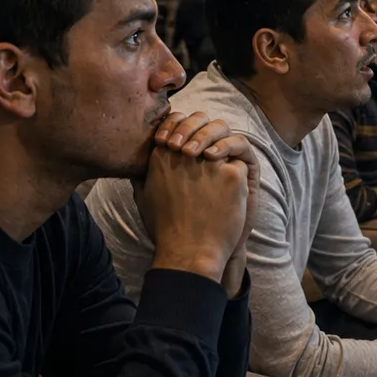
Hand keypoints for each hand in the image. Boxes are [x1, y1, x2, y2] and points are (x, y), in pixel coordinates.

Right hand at [141, 137, 250, 286]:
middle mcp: (186, 154)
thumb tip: (136, 163)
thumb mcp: (143, 198)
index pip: (178, 123)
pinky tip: (230, 195)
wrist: (190, 253)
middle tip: (209, 153)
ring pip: (224, 144)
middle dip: (207, 135)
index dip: (186, 128)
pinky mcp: (233, 175)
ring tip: (220, 175)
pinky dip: (237, 177)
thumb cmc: (165, 230)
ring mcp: (211, 163)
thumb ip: (141, 175)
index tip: (189, 142)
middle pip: (204, 127)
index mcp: (162, 156)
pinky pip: (240, 165)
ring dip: (224, 155)